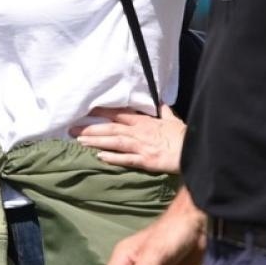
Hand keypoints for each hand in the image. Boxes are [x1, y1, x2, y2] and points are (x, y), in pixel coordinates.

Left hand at [70, 105, 184, 173]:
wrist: (193, 151)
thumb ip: (164, 112)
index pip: (118, 113)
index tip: (85, 110)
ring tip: (79, 142)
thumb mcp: (173, 120)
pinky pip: (126, 159)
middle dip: (90, 128)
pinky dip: (113, 158)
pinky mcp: (145, 160)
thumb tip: (161, 103)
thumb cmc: (183, 136)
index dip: (100, 112)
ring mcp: (141, 146)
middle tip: (71, 130)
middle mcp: (139, 132)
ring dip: (96, 141)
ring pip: (114, 141)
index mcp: (144, 121)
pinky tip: (100, 157)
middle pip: (110, 127)